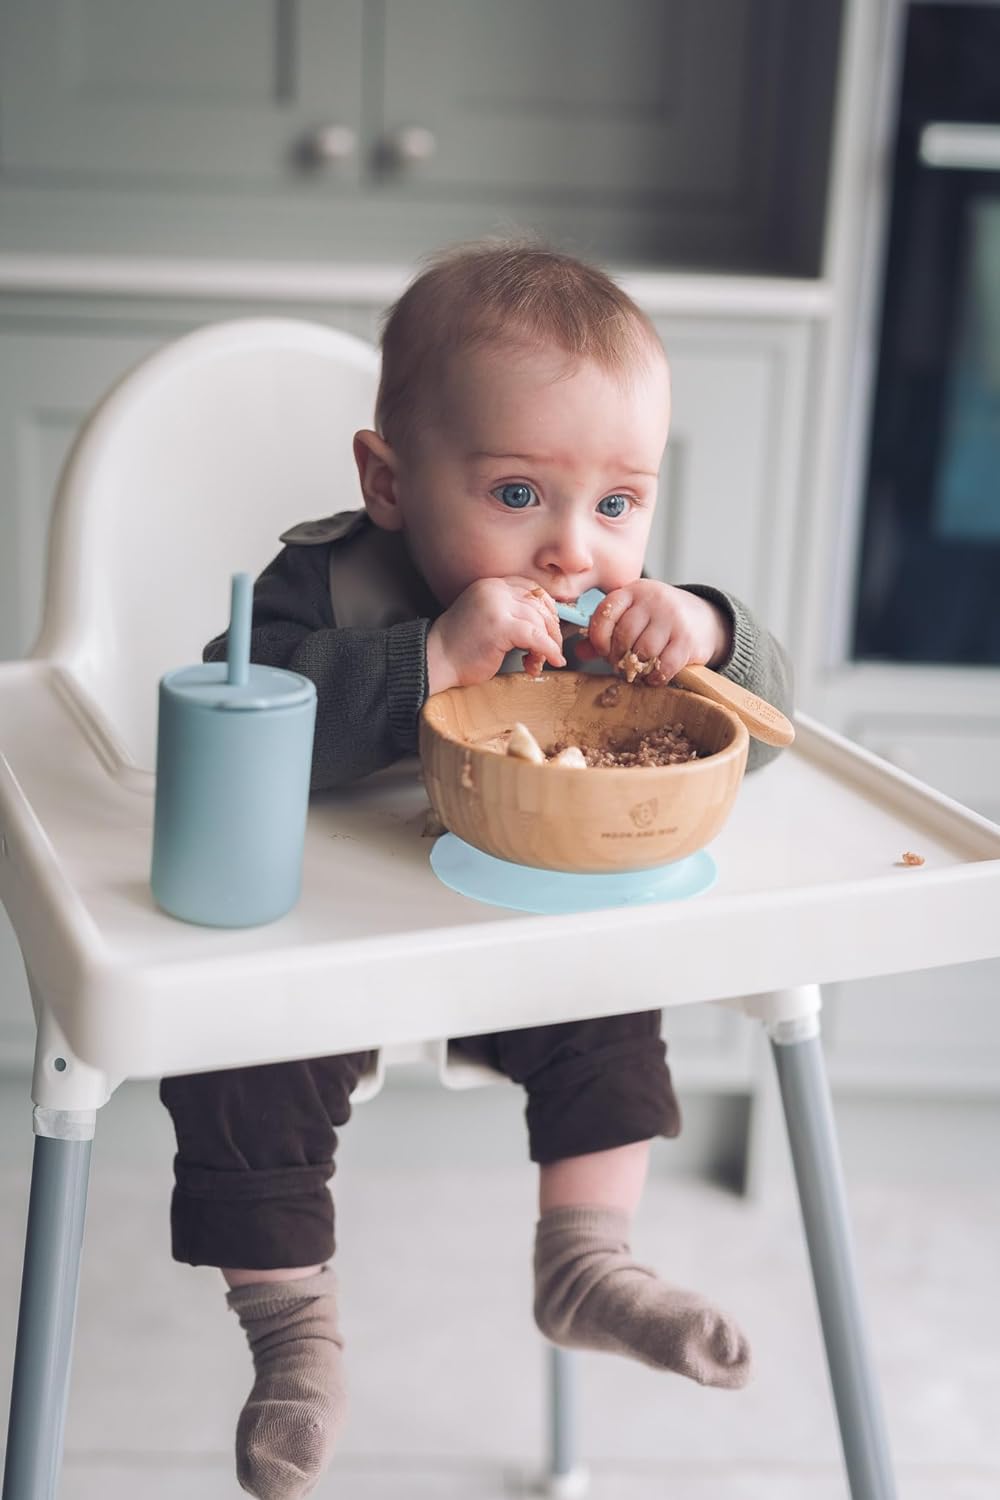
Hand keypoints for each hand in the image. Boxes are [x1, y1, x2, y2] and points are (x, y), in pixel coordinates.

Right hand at [426, 577, 564, 693]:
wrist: (435, 660)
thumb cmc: (459, 647)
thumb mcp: (486, 618)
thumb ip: (509, 612)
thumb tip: (545, 621)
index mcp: (491, 585)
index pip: (532, 589)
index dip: (547, 609)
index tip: (551, 627)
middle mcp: (494, 590)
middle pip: (539, 604)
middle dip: (550, 629)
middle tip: (550, 649)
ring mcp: (496, 606)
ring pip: (540, 621)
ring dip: (548, 644)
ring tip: (538, 661)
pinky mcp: (500, 626)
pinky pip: (536, 637)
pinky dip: (549, 650)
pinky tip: (552, 660)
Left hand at [577, 580, 730, 682]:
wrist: (701, 618)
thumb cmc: (656, 620)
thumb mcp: (631, 617)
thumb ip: (605, 633)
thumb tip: (578, 652)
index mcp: (632, 591)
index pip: (605, 612)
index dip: (598, 637)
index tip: (602, 650)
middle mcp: (653, 600)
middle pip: (624, 634)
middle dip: (618, 655)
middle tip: (620, 664)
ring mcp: (672, 618)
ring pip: (644, 650)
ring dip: (636, 667)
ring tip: (636, 670)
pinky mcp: (687, 639)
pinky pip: (664, 665)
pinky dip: (654, 677)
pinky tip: (652, 677)